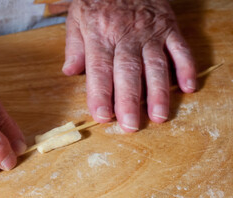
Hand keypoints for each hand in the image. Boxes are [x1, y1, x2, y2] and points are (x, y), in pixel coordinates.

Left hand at [63, 0, 195, 131]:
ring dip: (158, 92)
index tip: (101, 116)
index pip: (99, 69)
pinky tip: (188, 88)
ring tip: (159, 116)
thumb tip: (70, 72)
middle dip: (129, 100)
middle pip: (128, 72)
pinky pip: (181, 48)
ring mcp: (150, 33)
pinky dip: (186, 67)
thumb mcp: (77, 17)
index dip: (100, 94)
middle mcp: (126, 36)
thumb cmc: (99, 0)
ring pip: (156, 65)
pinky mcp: (169, 28)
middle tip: (131, 126)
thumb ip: (74, 46)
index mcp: (100, 35)